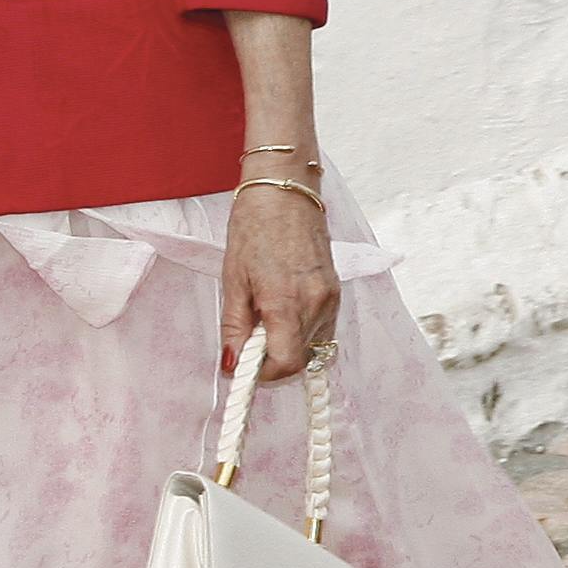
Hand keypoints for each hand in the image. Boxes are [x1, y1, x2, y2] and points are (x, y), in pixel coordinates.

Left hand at [223, 183, 340, 380]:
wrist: (285, 193)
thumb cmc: (254, 228)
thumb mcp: (233, 280)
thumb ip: (234, 327)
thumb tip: (231, 365)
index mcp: (286, 301)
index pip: (286, 362)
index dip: (264, 374)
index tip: (246, 367)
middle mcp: (316, 304)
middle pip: (300, 359)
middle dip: (273, 360)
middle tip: (250, 340)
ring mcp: (330, 298)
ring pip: (312, 346)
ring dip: (287, 344)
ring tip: (266, 318)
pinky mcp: (336, 292)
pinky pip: (321, 328)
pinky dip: (301, 330)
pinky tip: (284, 309)